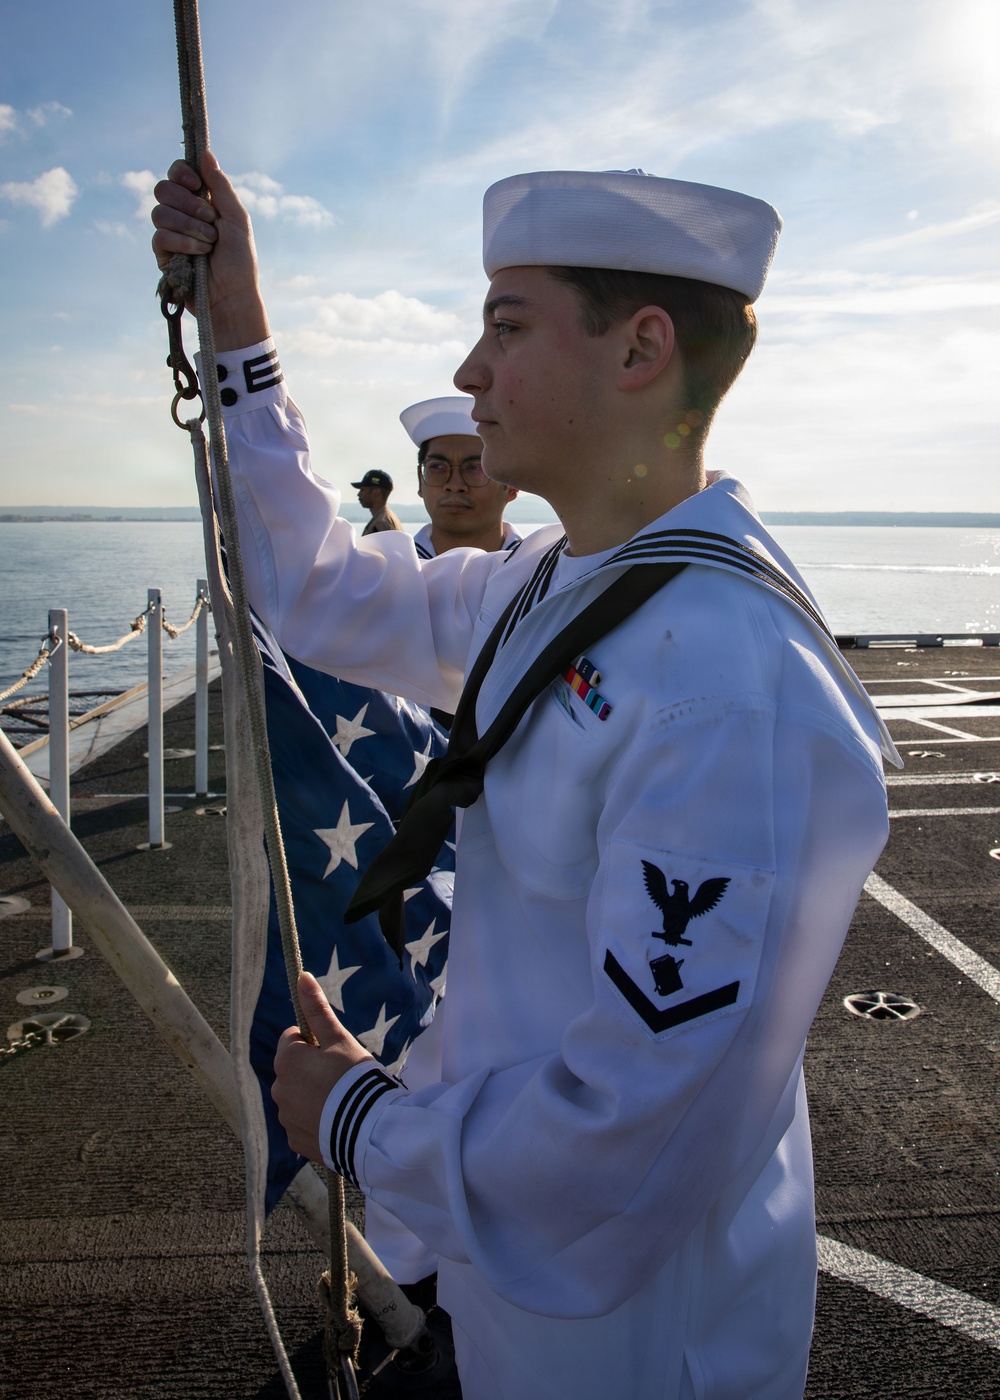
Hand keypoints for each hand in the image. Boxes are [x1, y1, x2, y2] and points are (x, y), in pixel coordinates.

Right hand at [150, 150, 268, 349]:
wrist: (233, 296)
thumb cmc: (240, 260)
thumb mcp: (237, 219)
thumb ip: (221, 186)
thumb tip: (206, 152)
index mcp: (199, 201)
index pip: (176, 173)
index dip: (181, 173)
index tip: (197, 186)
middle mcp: (181, 214)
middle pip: (163, 189)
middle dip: (189, 204)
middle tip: (210, 220)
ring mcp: (170, 234)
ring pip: (160, 212)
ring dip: (189, 226)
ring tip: (210, 243)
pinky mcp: (163, 255)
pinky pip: (160, 236)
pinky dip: (183, 243)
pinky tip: (199, 254)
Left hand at [272, 971, 374, 1161]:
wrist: (368, 1128)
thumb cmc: (354, 1077)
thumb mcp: (339, 1039)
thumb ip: (317, 1009)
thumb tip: (301, 976)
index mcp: (286, 1060)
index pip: (293, 1039)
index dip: (315, 1042)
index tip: (334, 1051)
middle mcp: (278, 1089)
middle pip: (294, 1068)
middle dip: (312, 1068)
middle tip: (341, 1075)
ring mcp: (286, 1117)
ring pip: (298, 1095)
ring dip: (313, 1094)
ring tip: (342, 1099)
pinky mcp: (295, 1140)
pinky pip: (302, 1122)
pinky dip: (315, 1119)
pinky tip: (337, 1119)